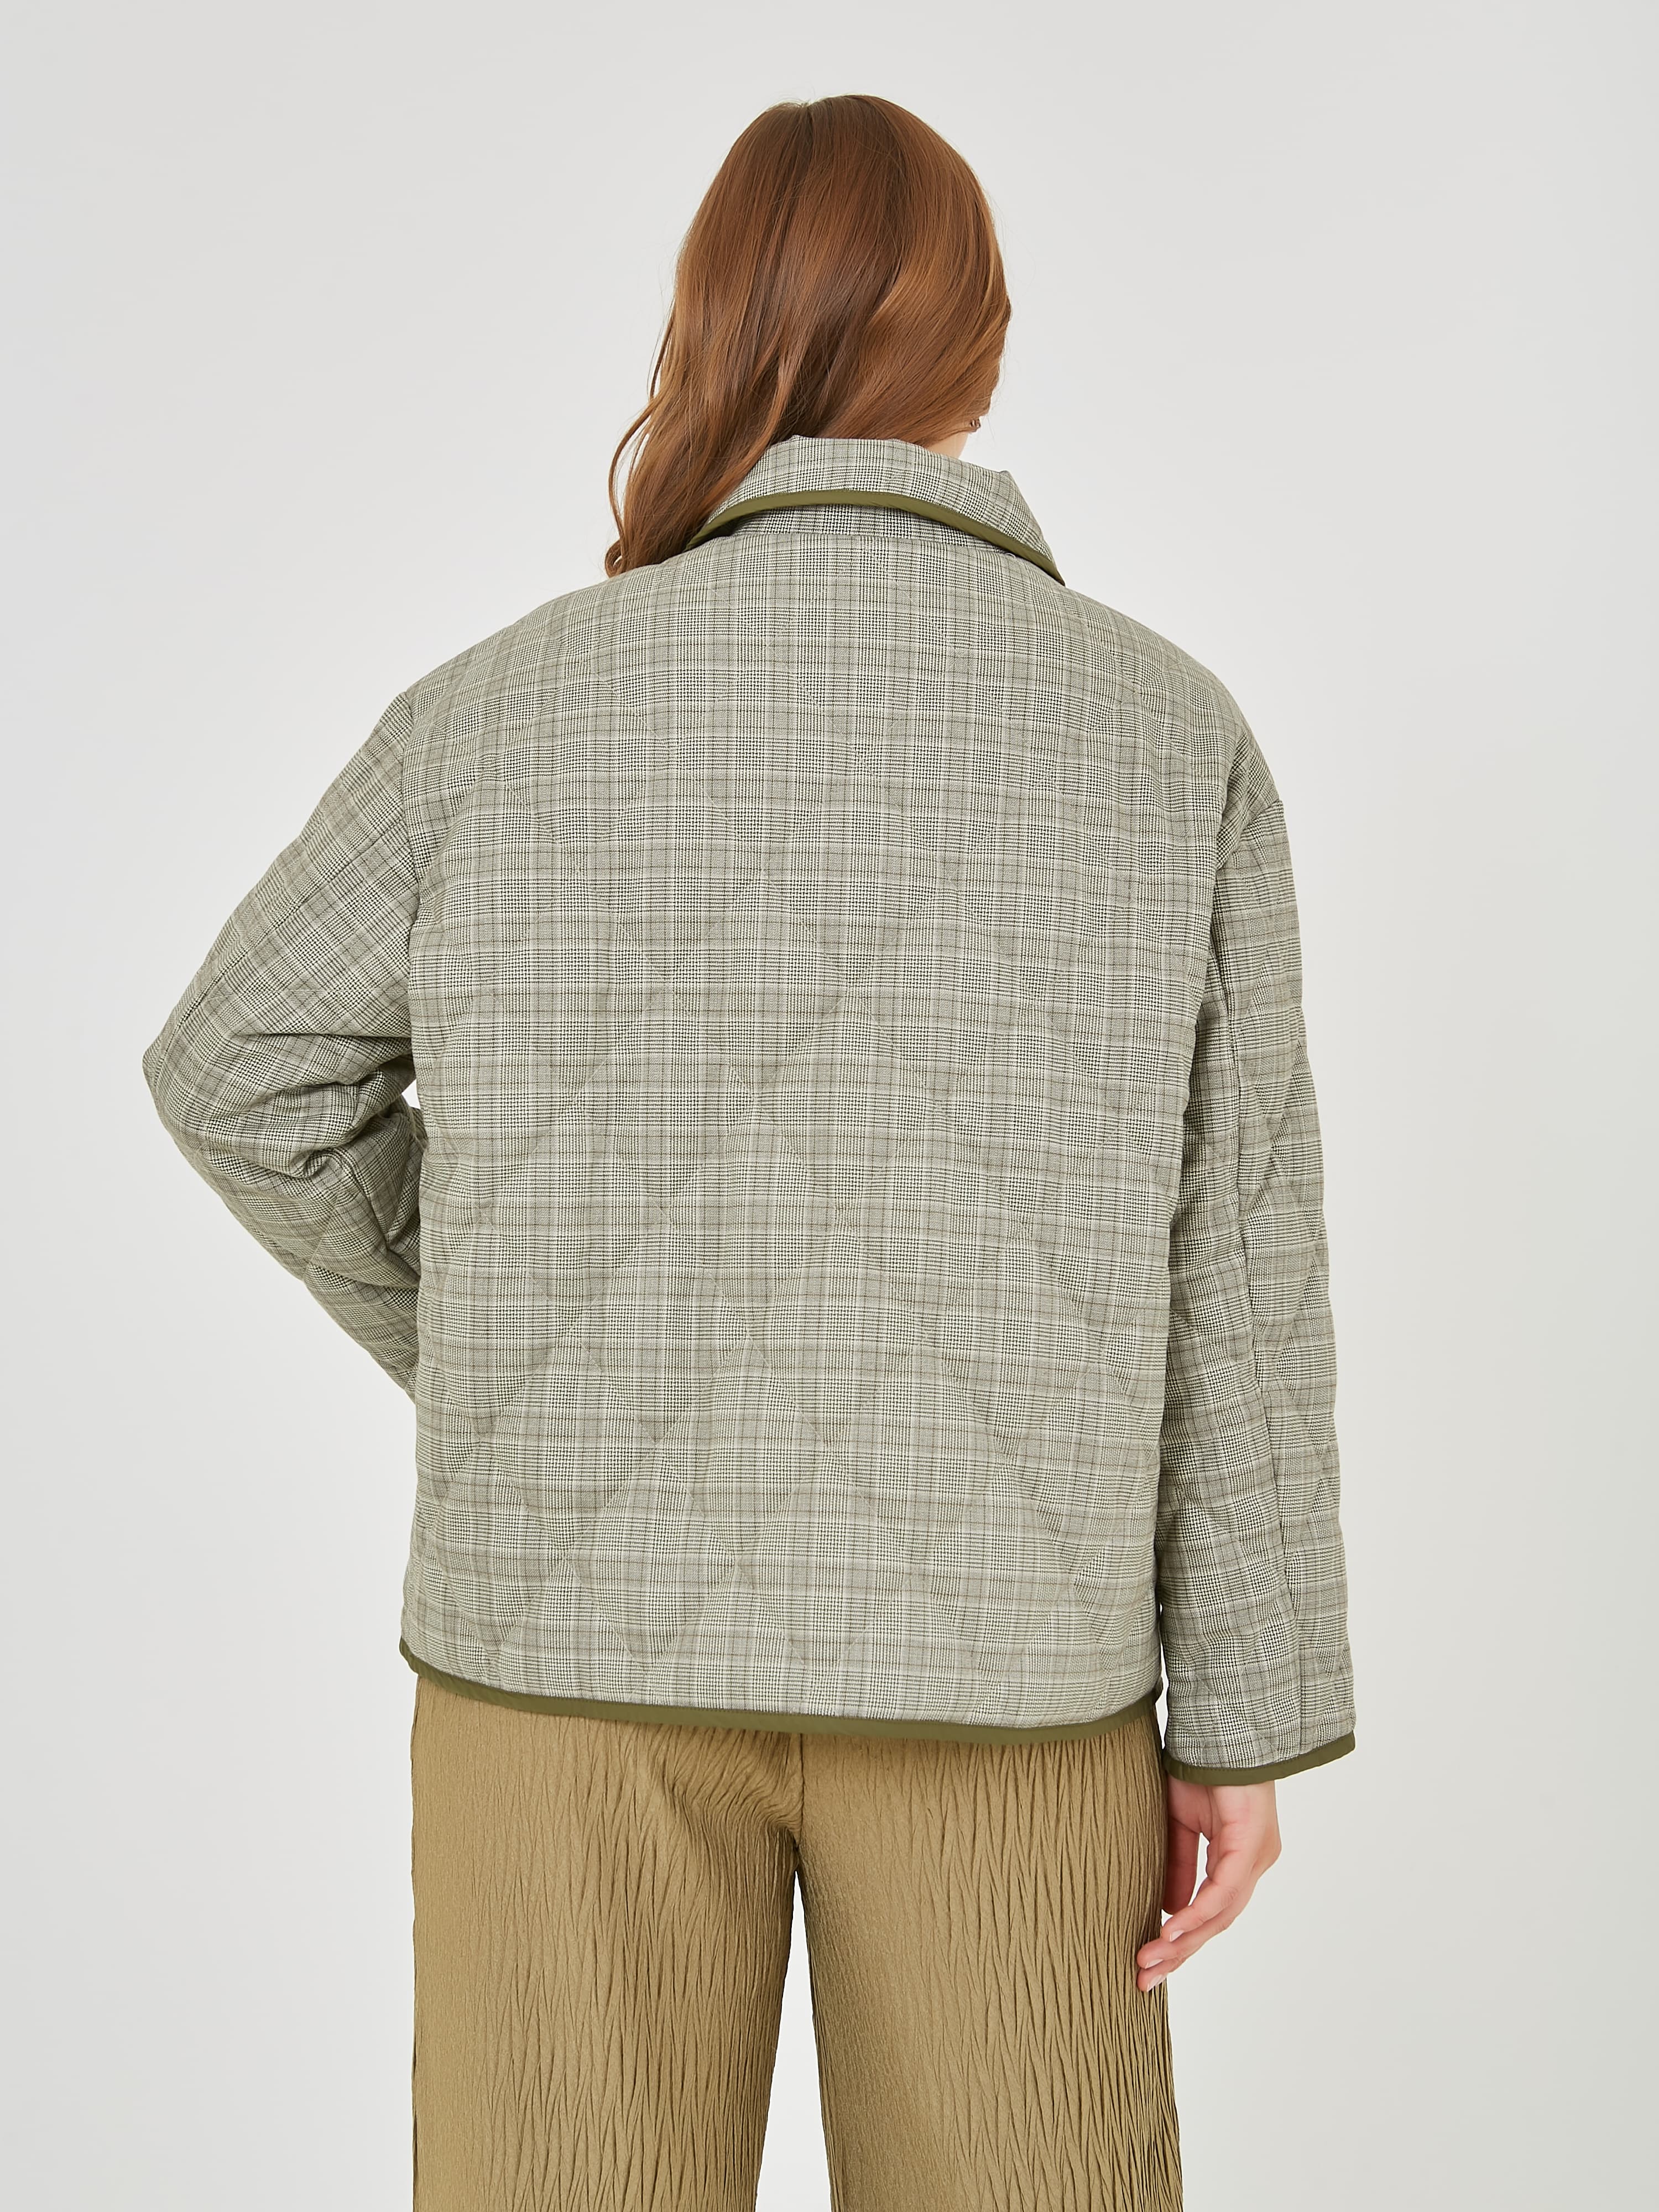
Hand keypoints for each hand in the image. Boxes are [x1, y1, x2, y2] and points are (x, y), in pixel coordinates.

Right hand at [1135, 1779, 1280, 1991]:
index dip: (1182, 1940)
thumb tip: (1169, 1911)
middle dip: (1179, 1953)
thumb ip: (1178, 1865)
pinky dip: (1197, 1913)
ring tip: (1151, 1959)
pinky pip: (1223, 1890)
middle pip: (1217, 1922)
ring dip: (1183, 1940)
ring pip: (1221, 1914)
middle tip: (1145, 1978)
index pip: (1212, 1912)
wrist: (1218, 1730)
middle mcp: (1253, 1863)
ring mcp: (1256, 1857)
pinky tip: (1171, 1930)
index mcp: (1239, 1859)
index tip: (1150, 1963)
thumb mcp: (1179, 1824)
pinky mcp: (1250, 1845)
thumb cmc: (1199, 1768)